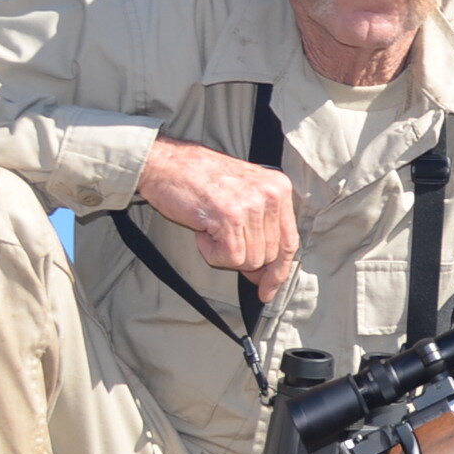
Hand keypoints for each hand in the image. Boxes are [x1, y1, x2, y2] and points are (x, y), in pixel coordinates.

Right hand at [136, 135, 298, 302]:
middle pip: (269, 255)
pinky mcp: (231, 216)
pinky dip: (212, 253)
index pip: (289, 241)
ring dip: (224, 253)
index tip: (267, 290)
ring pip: (250, 260)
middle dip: (243, 258)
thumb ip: (261, 227)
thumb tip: (265, 274)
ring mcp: (252, 205)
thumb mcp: (242, 194)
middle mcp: (272, 194)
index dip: (278, 271)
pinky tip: (202, 231)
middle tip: (219, 239)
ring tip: (209, 228)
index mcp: (279, 188)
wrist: (164, 163)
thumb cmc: (198, 180)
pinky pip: (230, 258)